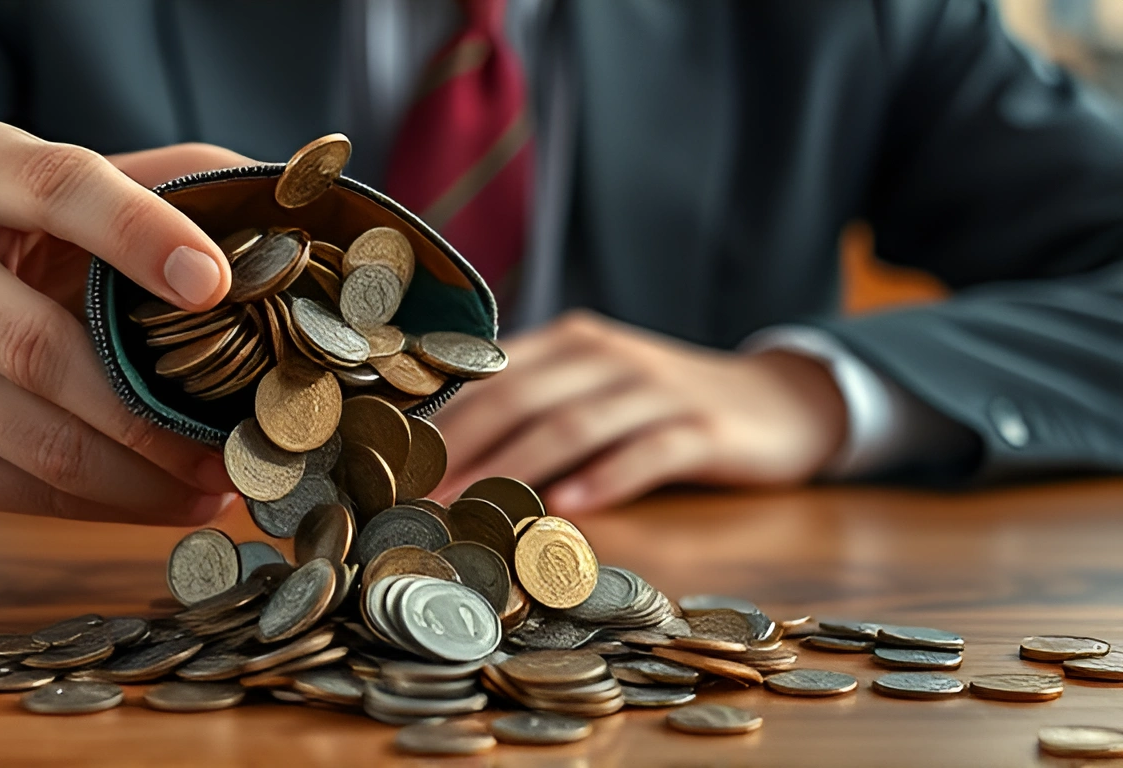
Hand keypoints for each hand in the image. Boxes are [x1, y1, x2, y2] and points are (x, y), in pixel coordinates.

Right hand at [0, 120, 254, 523]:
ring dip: (152, 480)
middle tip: (250, 436)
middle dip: (158, 411)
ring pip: (42, 443)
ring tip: (230, 483)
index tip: (218, 285)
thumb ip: (186, 183)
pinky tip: (177, 501)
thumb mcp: (101, 183)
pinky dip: (117, 508)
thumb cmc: (48, 234)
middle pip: (41, 350)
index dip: (140, 235)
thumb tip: (299, 213)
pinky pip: (30, 494)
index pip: (59, 190)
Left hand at [432, 311, 847, 513]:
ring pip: (573, 425)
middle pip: (520, 400)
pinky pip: (646, 452)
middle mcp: (607, 355)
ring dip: (515, 470)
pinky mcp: (703, 427)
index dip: (440, 424)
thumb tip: (449, 457)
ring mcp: (657, 389)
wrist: (779, 400)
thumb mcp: (597, 389)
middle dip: (463, 451)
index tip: (396, 469)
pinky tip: (569, 507)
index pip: (491, 379)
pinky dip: (605, 478)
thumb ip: (536, 407)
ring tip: (472, 510)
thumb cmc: (665, 405)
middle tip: (417, 499)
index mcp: (571, 343)